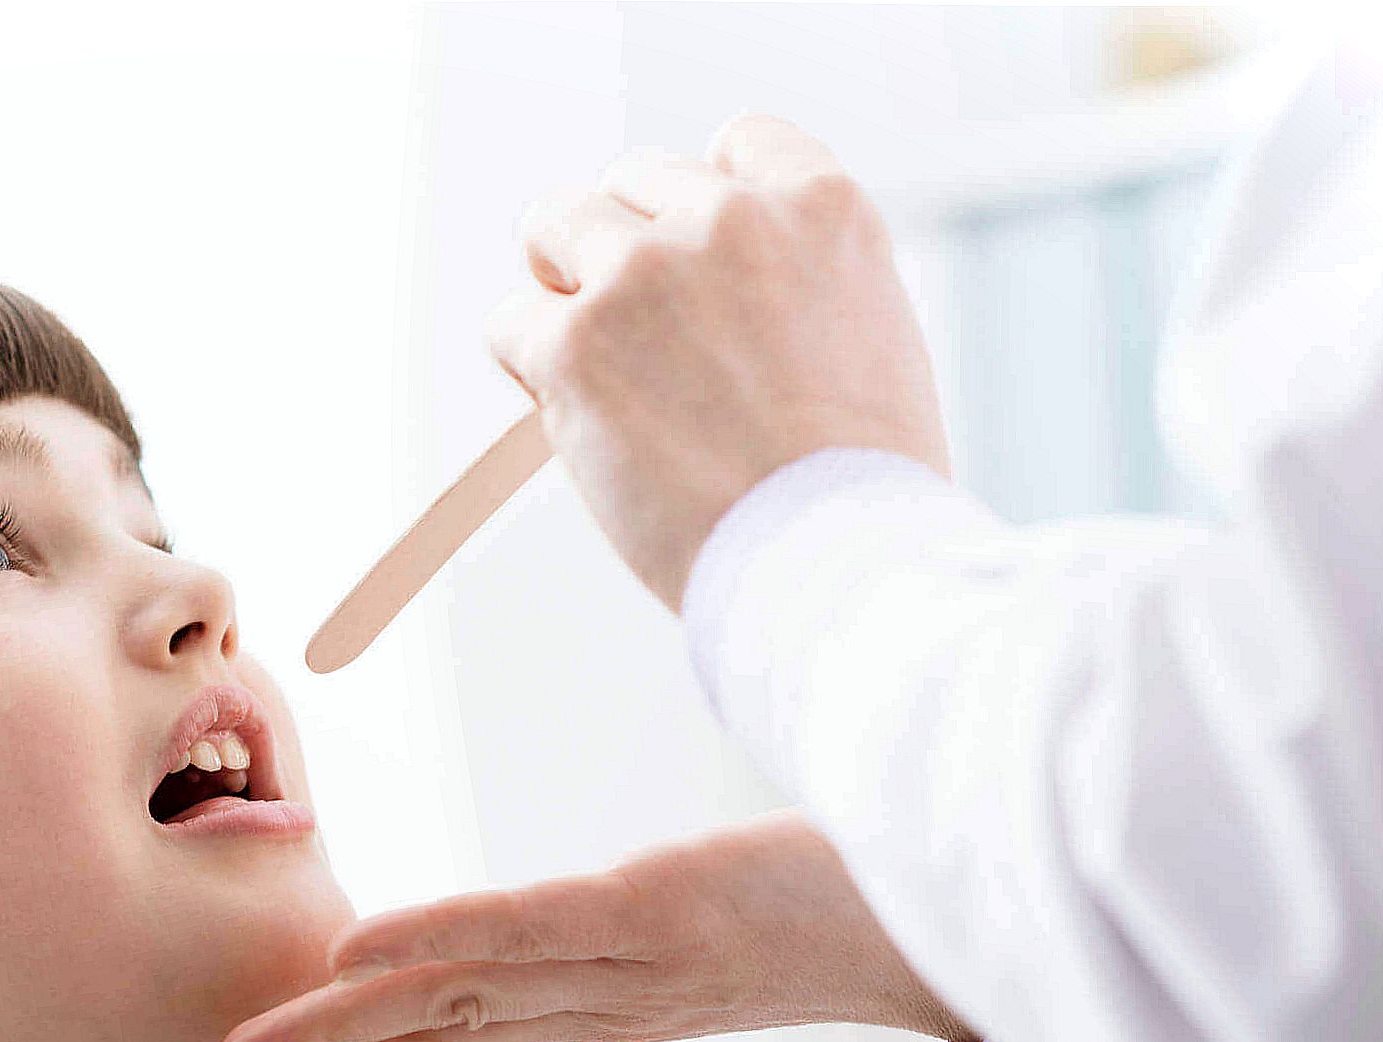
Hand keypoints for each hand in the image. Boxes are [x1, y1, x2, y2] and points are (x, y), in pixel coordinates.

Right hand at [183, 812, 970, 1041]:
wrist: (955, 898)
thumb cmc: (822, 910)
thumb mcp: (691, 939)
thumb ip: (601, 957)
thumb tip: (529, 978)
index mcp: (585, 1022)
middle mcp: (588, 1010)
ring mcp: (619, 963)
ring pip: (449, 1009)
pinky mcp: (655, 907)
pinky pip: (532, 925)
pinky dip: (438, 940)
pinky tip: (351, 955)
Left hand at [486, 115, 949, 610]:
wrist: (830, 559)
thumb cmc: (858, 488)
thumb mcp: (872, 338)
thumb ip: (800, 284)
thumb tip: (724, 295)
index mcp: (823, 210)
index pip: (738, 142)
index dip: (705, 203)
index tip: (699, 264)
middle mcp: (730, 220)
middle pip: (632, 182)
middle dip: (626, 248)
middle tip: (639, 337)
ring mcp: (644, 275)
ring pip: (554, 224)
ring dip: (560, 283)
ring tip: (591, 358)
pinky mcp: (573, 343)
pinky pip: (510, 324)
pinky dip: (527, 369)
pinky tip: (570, 415)